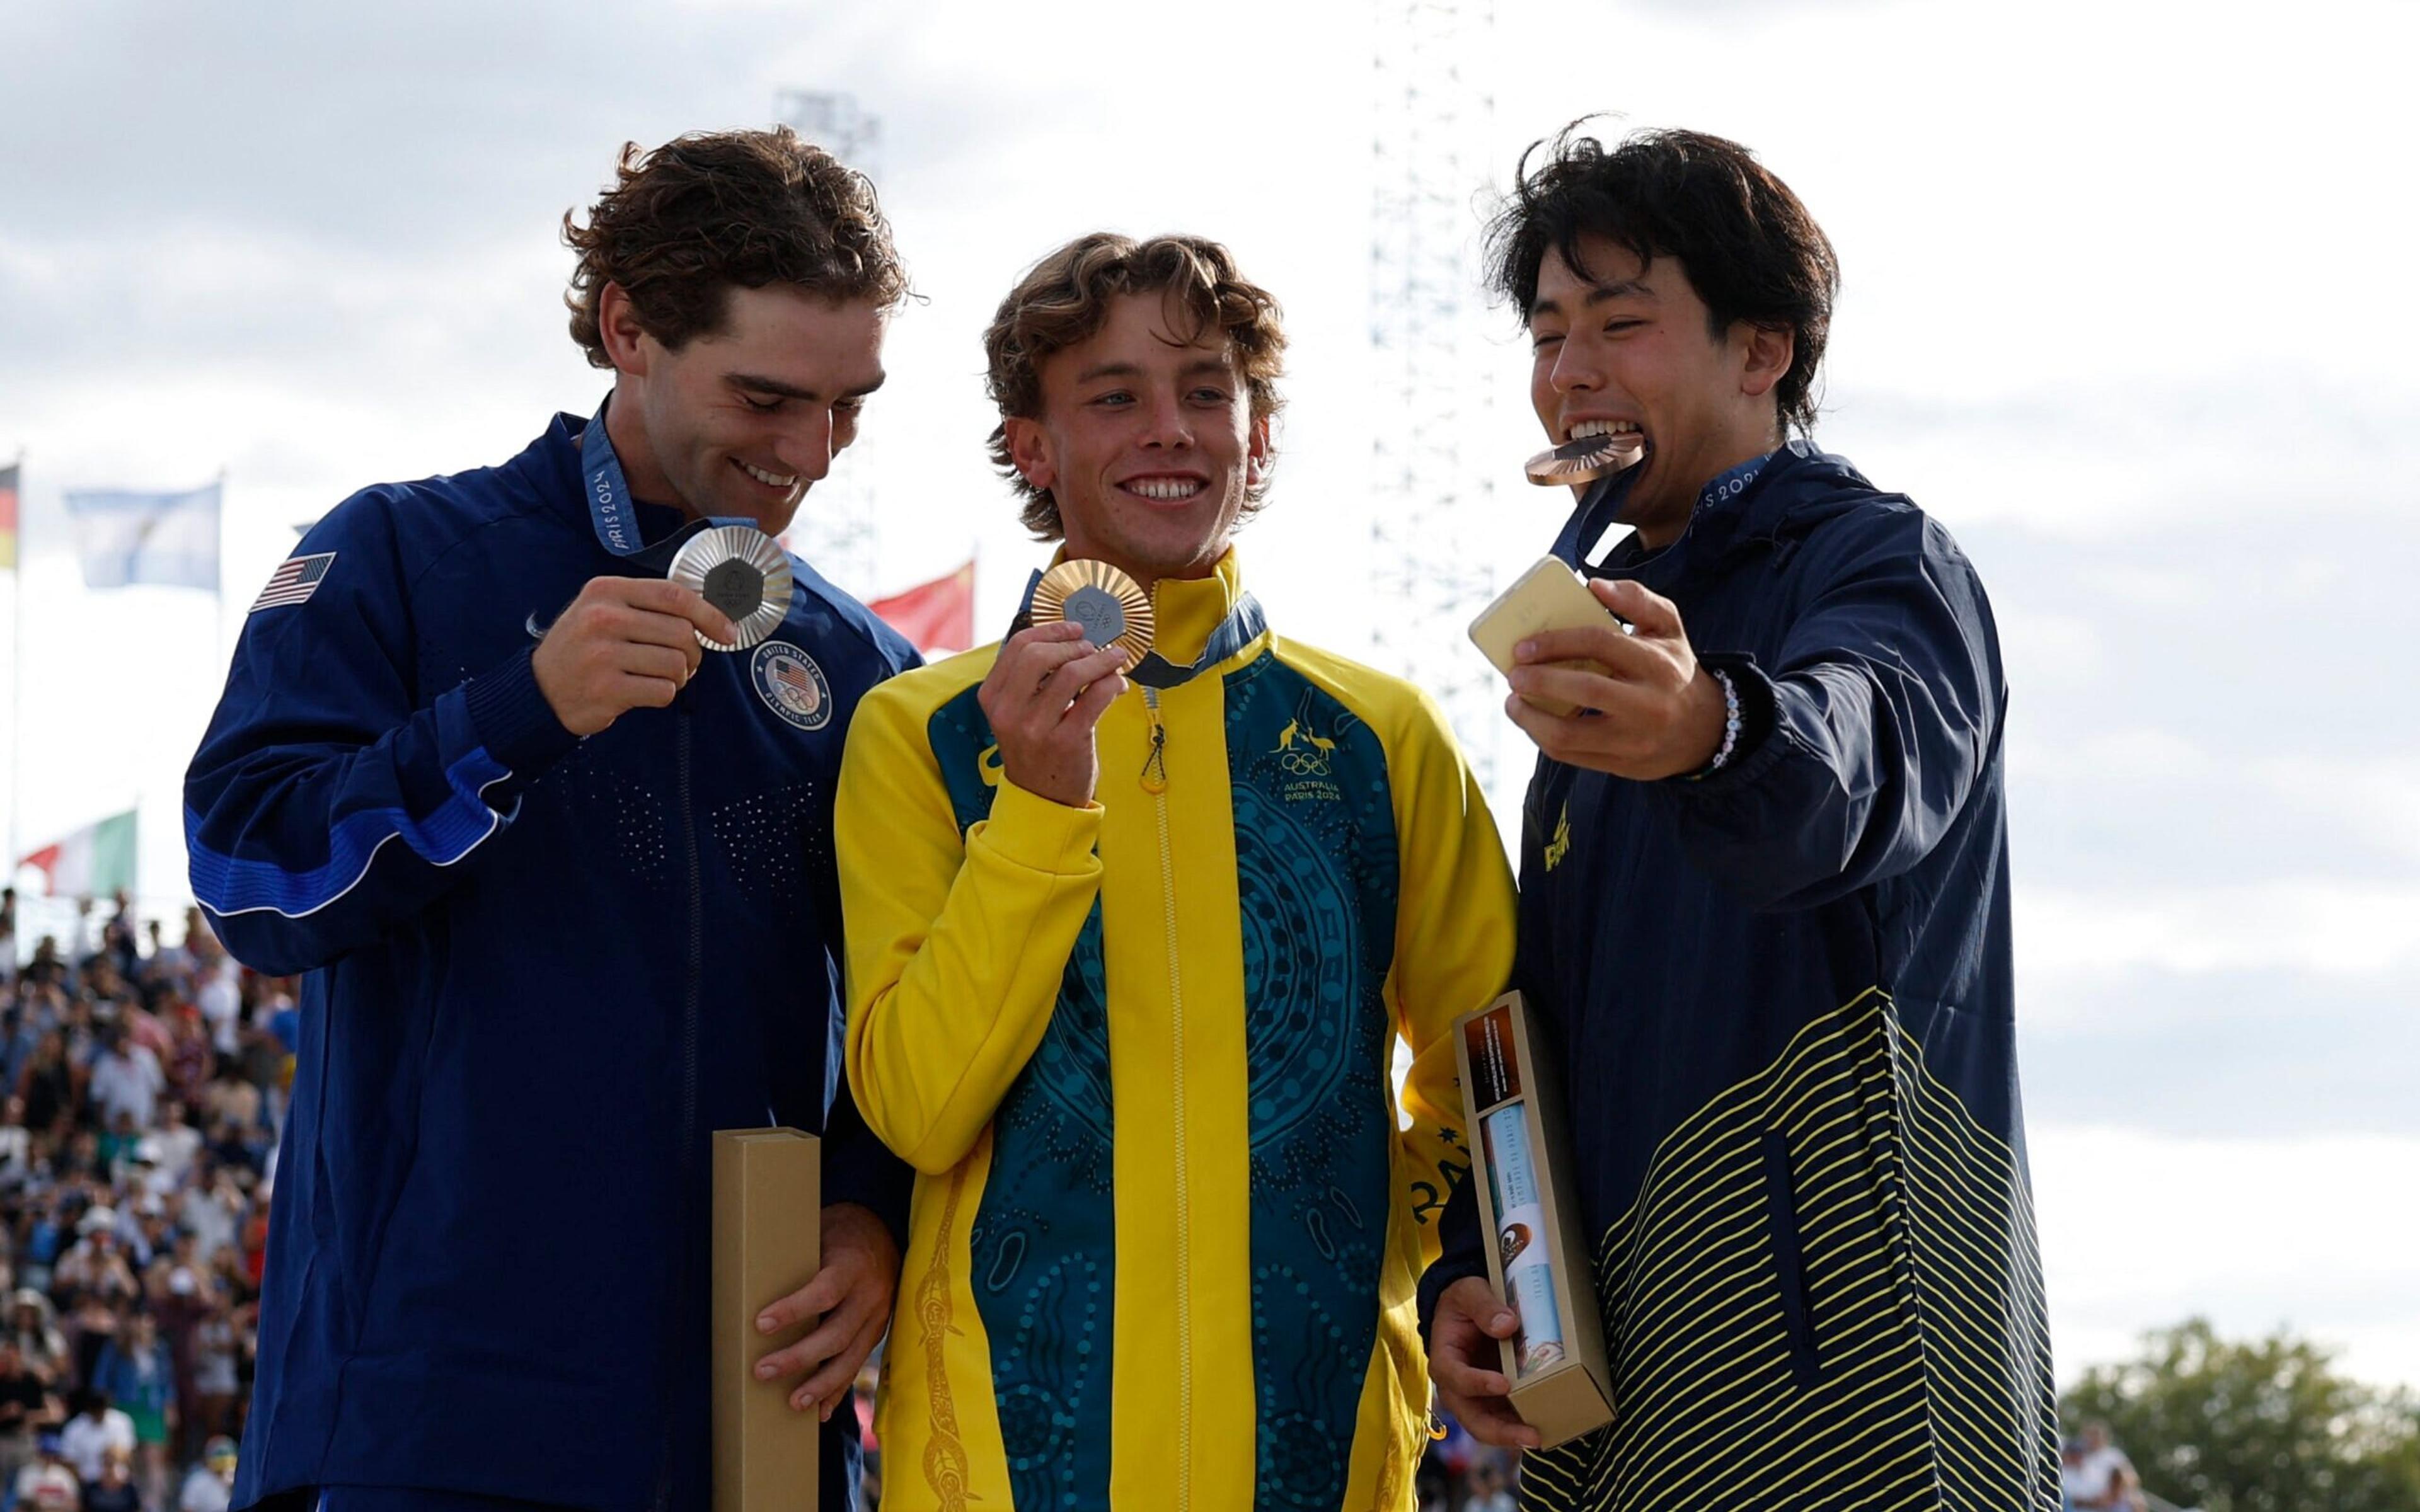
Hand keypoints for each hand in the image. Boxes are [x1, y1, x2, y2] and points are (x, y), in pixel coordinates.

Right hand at [531, 577, 738, 737]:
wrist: (539, 689)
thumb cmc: (582, 648)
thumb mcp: (602, 610)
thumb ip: (647, 605)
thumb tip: (708, 615)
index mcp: (606, 590)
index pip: (674, 595)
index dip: (709, 614)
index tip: (728, 632)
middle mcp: (603, 618)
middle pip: (682, 633)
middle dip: (694, 653)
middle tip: (683, 662)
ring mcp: (604, 654)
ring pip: (677, 664)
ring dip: (679, 676)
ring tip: (660, 676)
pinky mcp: (607, 689)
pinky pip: (663, 691)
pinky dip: (664, 694)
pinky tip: (643, 690)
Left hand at [751, 1202, 900, 1420]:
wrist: (884, 1232)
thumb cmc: (839, 1231)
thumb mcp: (820, 1230)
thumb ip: (796, 1257)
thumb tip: (746, 1276)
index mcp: (853, 1265)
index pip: (824, 1291)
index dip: (793, 1309)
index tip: (760, 1324)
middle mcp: (870, 1295)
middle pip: (836, 1334)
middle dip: (799, 1357)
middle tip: (762, 1371)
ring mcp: (878, 1318)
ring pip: (851, 1358)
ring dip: (820, 1384)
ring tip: (793, 1403)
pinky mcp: (877, 1333)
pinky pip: (858, 1366)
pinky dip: (839, 1390)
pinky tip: (821, 1411)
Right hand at [976, 622, 1130, 806]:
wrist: (1043, 800)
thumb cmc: (1037, 749)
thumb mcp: (1017, 713)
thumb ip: (1031, 680)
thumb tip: (1070, 638)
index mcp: (992, 698)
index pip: (1018, 647)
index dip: (1051, 631)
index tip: (1074, 630)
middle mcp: (1009, 713)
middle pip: (1040, 655)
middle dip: (1073, 645)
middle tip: (1093, 648)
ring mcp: (1036, 728)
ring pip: (1072, 673)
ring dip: (1100, 660)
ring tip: (1113, 660)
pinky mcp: (1067, 741)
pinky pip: (1096, 696)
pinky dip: (1112, 683)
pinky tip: (1118, 685)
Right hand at [1429, 1275, 1540, 1449]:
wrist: (1466, 1310)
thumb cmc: (1464, 1301)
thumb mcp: (1469, 1292)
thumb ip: (1484, 1306)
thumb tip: (1508, 1325)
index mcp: (1444, 1359)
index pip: (1455, 1377)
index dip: (1477, 1383)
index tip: (1504, 1384)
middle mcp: (1456, 1387)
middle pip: (1472, 1418)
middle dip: (1501, 1432)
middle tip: (1531, 1436)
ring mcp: (1475, 1398)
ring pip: (1489, 1427)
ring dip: (1514, 1436)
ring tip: (1542, 1437)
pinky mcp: (1492, 1401)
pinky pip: (1505, 1420)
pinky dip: (1521, 1427)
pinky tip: (1545, 1428)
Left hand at [1504, 578, 1725, 779]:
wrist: (1703, 730)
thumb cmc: (1672, 669)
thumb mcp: (1668, 628)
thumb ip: (1636, 599)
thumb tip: (1593, 585)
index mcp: (1657, 664)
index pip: (1600, 644)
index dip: (1556, 642)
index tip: (1523, 646)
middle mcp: (1648, 704)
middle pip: (1584, 691)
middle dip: (1539, 681)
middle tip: (1514, 674)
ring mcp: (1634, 740)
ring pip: (1569, 735)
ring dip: (1530, 719)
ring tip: (1513, 702)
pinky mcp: (1621, 765)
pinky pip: (1571, 755)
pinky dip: (1543, 738)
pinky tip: (1532, 721)